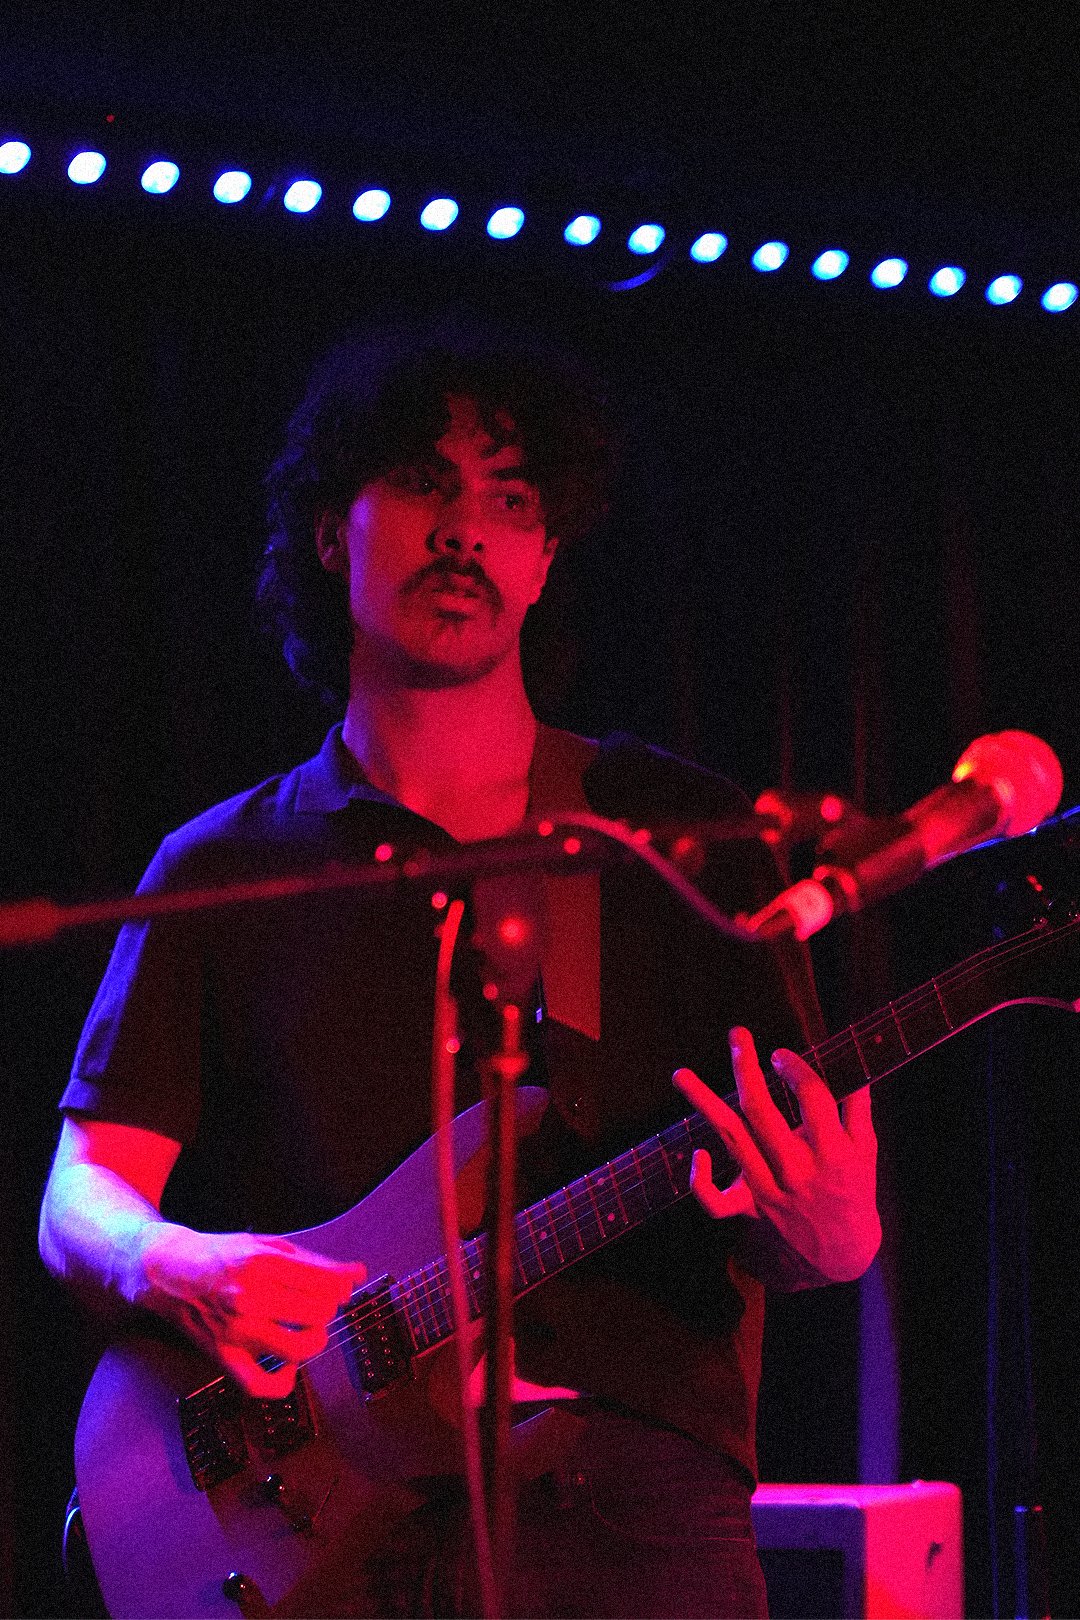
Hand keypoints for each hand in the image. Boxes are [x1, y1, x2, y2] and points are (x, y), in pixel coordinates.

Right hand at [138, 1226, 366, 1395]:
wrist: (167, 1271)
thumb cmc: (220, 1255)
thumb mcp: (267, 1245)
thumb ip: (314, 1262)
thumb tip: (356, 1274)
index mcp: (262, 1262)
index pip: (325, 1282)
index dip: (341, 1287)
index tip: (339, 1288)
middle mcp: (249, 1296)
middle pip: (318, 1314)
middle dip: (327, 1310)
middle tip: (318, 1305)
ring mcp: (236, 1329)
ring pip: (299, 1348)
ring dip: (313, 1340)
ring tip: (307, 1330)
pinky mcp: (223, 1355)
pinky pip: (259, 1385)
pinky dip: (283, 1383)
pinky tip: (289, 1367)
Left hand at [673, 1027, 880, 1282]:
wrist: (843, 1249)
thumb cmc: (855, 1188)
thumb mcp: (867, 1148)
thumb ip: (857, 1106)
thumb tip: (852, 1063)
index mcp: (831, 1151)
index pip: (811, 1097)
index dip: (795, 1069)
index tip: (780, 1055)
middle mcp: (796, 1168)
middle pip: (761, 1112)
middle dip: (746, 1069)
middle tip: (737, 1035)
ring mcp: (768, 1189)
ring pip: (730, 1139)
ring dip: (702, 1103)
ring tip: (680, 1074)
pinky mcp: (750, 1208)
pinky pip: (715, 1201)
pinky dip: (700, 1181)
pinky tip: (697, 1153)